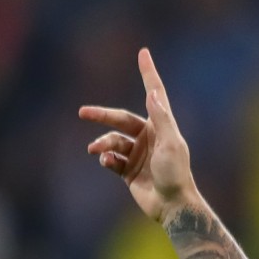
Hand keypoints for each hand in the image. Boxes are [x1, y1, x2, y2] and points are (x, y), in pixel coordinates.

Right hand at [79, 48, 197, 222]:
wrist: (172, 205)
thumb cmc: (175, 173)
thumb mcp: (170, 144)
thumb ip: (161, 118)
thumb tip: (152, 93)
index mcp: (162, 127)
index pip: (153, 94)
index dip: (148, 74)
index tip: (143, 53)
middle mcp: (149, 137)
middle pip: (121, 119)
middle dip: (102, 116)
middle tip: (83, 113)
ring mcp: (139, 154)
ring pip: (113, 141)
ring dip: (103, 144)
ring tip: (96, 150)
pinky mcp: (129, 171)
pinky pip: (112, 159)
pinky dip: (107, 159)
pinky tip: (108, 163)